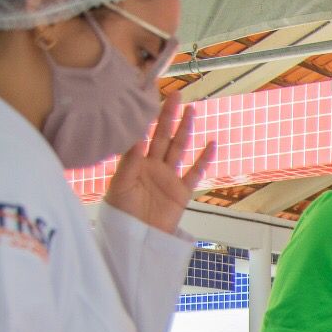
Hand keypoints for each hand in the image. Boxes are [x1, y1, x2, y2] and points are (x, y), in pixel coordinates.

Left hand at [104, 93, 215, 235]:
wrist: (137, 238)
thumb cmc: (122, 213)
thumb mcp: (121, 185)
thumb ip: (130, 161)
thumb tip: (140, 137)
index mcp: (136, 161)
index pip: (143, 133)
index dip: (147, 116)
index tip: (151, 96)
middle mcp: (153, 165)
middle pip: (163, 135)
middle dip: (169, 115)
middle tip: (176, 94)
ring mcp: (169, 177)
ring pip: (179, 148)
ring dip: (186, 130)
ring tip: (192, 110)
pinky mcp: (181, 191)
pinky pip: (195, 172)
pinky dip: (204, 159)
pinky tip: (211, 144)